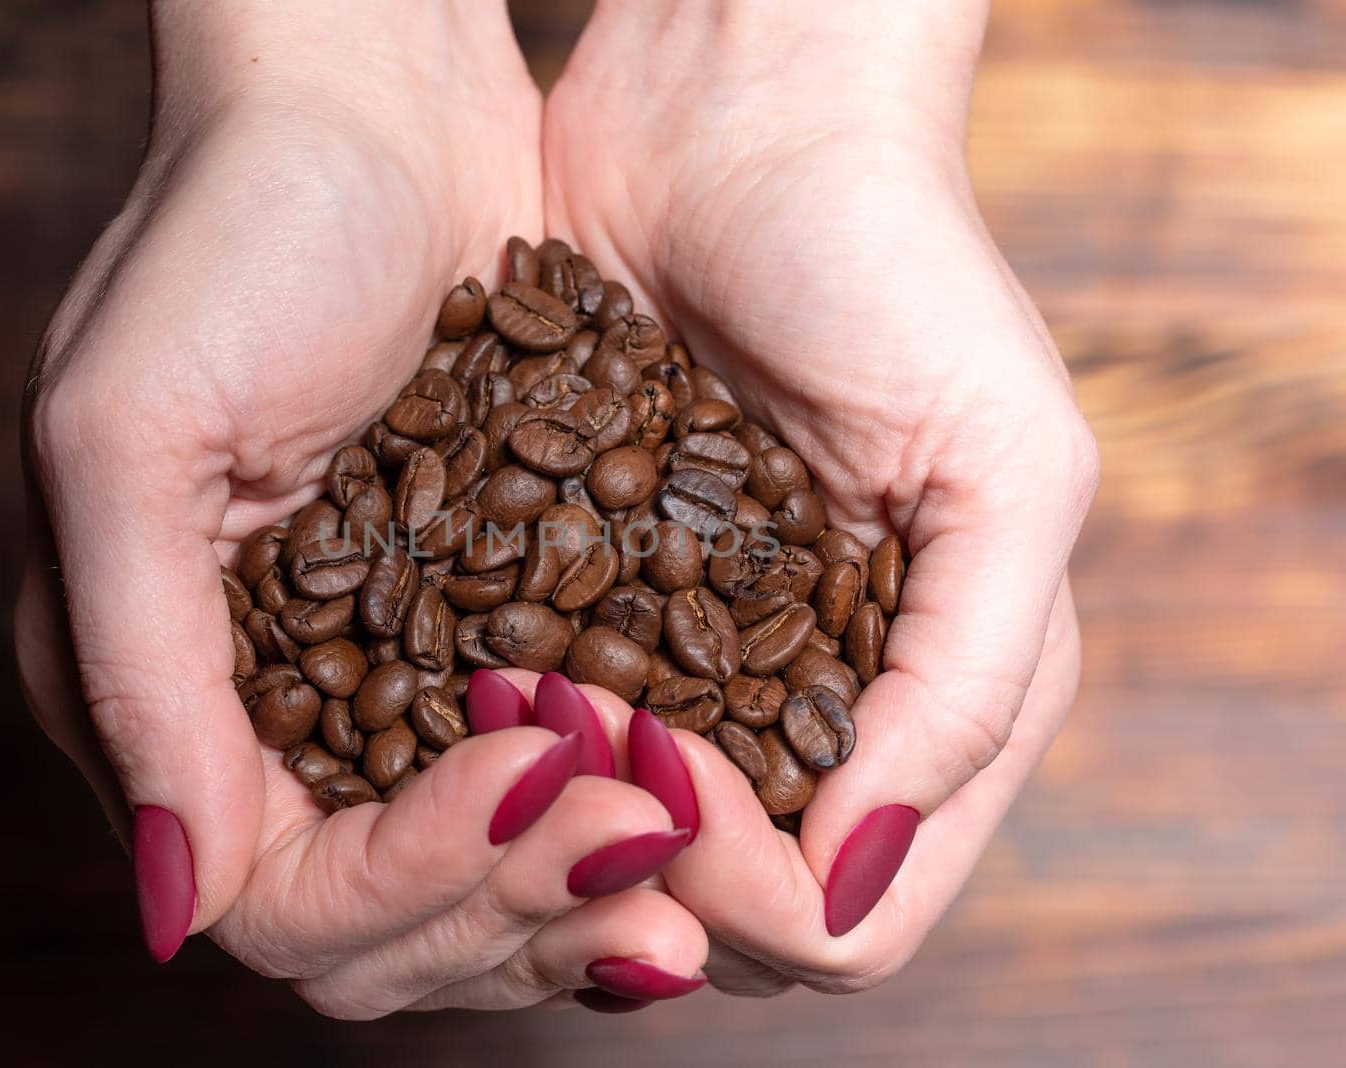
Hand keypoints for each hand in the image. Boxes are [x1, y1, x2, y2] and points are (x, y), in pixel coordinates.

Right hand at [14, 2, 702, 1015]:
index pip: (283, 899)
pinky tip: (691, 772)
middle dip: (518, 898)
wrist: (368, 102)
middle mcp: (266, 712)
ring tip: (682, 819)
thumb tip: (179, 906)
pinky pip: (548, 779)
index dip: (412, 879)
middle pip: (388, 923)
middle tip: (646, 829)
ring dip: (579, 876)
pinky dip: (616, 797)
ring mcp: (380, 680)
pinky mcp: (477, 629)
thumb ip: (137, 674)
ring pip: (481, 878)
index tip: (537, 775)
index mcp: (166, 688)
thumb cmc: (234, 232)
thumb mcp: (131, 436)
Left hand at [543, 1, 1099, 993]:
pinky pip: (540, 733)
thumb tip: (857, 873)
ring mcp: (697, 666)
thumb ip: (974, 676)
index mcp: (939, 700)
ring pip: (617, 847)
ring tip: (513, 707)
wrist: (735, 123)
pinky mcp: (592, 603)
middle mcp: (813, 710)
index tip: (671, 778)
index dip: (757, 889)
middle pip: (727, 909)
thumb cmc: (894, 265)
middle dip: (646, 866)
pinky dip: (505, 740)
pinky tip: (472, 675)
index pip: (850, 916)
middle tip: (575, 744)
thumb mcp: (1005, 461)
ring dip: (560, 817)